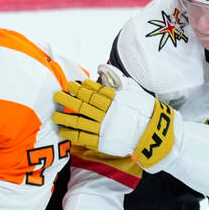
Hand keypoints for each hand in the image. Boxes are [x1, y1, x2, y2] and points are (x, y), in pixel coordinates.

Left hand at [52, 64, 178, 169]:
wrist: (153, 132)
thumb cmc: (142, 109)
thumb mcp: (131, 90)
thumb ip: (116, 79)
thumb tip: (101, 67)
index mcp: (114, 100)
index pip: (93, 92)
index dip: (80, 88)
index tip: (71, 85)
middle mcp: (107, 113)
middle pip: (83, 105)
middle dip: (68, 100)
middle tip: (57, 96)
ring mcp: (104, 128)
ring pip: (80, 121)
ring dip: (66, 118)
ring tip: (55, 115)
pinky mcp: (102, 142)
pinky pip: (83, 137)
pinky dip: (72, 134)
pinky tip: (63, 130)